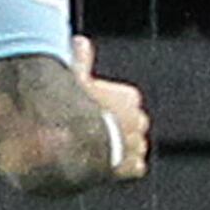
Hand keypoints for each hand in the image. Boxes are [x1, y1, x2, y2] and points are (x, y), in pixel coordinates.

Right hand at [74, 37, 152, 182]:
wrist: (73, 142)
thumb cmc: (70, 106)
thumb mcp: (72, 78)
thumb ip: (79, 60)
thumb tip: (79, 40)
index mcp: (128, 98)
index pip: (127, 103)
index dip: (110, 110)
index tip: (94, 115)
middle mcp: (139, 120)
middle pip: (132, 125)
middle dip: (118, 130)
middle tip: (94, 137)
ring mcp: (137, 144)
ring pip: (134, 147)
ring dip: (121, 151)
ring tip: (98, 156)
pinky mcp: (132, 166)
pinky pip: (135, 167)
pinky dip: (124, 169)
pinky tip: (108, 169)